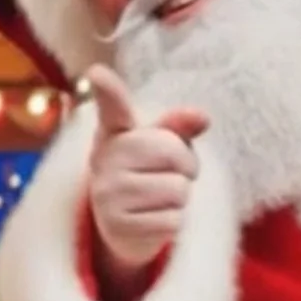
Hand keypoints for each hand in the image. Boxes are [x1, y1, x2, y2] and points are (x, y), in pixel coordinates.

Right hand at [88, 65, 208, 269]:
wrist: (122, 225)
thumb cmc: (147, 174)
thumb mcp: (160, 146)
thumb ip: (178, 128)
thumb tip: (203, 117)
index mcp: (115, 132)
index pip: (113, 108)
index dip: (108, 91)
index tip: (97, 74)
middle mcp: (104, 160)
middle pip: (174, 153)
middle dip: (187, 166)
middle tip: (172, 174)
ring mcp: (107, 194)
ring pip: (178, 191)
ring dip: (181, 198)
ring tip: (161, 198)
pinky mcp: (117, 226)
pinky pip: (173, 221)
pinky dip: (174, 223)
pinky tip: (154, 219)